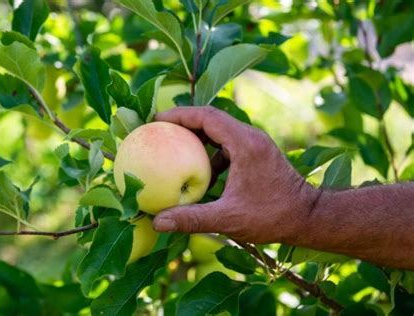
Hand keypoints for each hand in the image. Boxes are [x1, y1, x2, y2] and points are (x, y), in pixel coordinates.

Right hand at [152, 106, 320, 243]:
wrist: (308, 217)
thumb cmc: (273, 216)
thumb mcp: (229, 218)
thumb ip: (192, 219)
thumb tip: (157, 222)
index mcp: (244, 144)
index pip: (206, 116)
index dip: (179, 115)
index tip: (156, 120)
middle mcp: (250, 137)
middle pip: (211, 119)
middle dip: (184, 123)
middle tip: (159, 131)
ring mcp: (255, 144)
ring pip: (220, 131)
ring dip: (197, 138)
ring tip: (173, 148)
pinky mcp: (257, 154)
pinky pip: (228, 144)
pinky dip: (211, 153)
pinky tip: (201, 174)